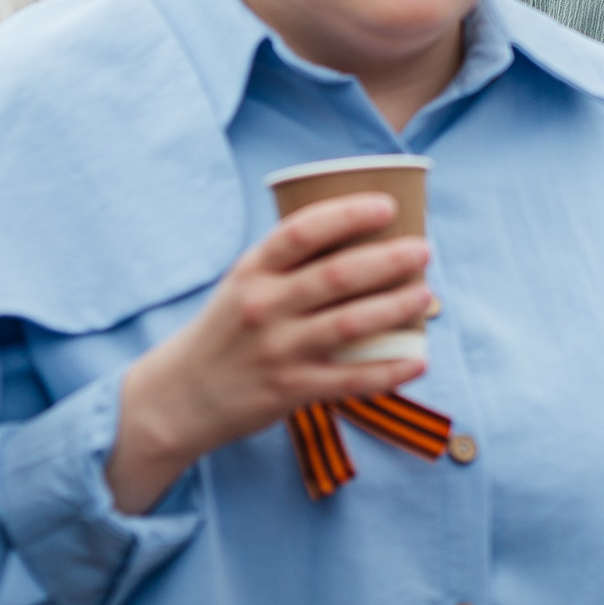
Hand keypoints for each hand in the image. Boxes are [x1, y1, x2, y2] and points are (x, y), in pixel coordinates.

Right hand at [108, 193, 430, 512]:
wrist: (177, 398)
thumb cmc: (226, 330)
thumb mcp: (243, 284)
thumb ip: (288, 262)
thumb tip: (360, 232)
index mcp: (252, 272)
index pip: (301, 232)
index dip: (347, 215)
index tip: (387, 206)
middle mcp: (263, 307)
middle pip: (337, 276)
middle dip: (388, 260)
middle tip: (423, 250)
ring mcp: (277, 351)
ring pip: (349, 324)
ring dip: (396, 307)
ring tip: (426, 293)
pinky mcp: (289, 391)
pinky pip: (349, 381)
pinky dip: (388, 372)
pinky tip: (418, 362)